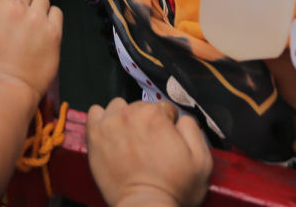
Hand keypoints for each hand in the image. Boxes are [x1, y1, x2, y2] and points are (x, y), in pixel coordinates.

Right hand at [0, 0, 61, 100]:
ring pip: (41, 0)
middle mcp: (16, 6)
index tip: (8, 7)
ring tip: (31, 28)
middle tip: (17, 25)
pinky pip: (56, 11)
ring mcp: (36, 18)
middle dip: (21, 5)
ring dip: (37, 10)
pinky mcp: (53, 31)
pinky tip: (43, 31)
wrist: (6, 86)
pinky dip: (51, 18)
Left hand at [87, 99, 212, 206]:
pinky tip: (111, 134)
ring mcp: (109, 123)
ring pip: (119, 107)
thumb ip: (192, 129)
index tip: (166, 141)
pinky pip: (94, 113)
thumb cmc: (173, 188)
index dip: (168, 125)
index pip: (164, 108)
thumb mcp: (201, 160)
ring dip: (125, 118)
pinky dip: (102, 120)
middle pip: (141, 108)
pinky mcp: (94, 135)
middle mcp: (131, 113)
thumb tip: (181, 118)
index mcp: (156, 115)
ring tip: (130, 139)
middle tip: (149, 146)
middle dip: (147, 123)